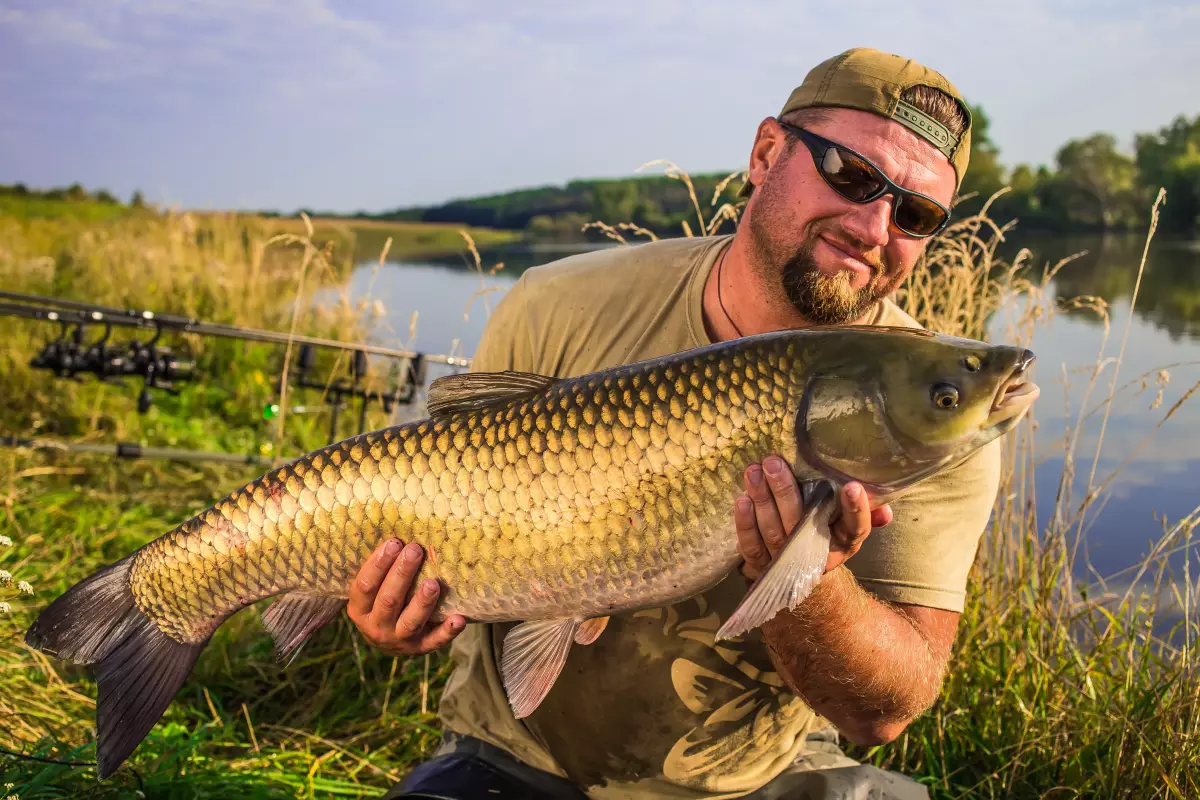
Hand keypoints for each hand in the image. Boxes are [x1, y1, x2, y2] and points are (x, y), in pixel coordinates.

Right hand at [347, 538, 466, 655]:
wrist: (389, 640)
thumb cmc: (381, 600)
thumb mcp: (371, 590)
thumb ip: (380, 569)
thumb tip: (397, 533)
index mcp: (359, 610)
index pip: (365, 586)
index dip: (378, 564)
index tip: (394, 542)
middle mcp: (376, 627)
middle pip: (388, 601)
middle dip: (402, 574)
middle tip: (415, 551)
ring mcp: (399, 640)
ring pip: (410, 621)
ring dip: (422, 602)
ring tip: (433, 583)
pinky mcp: (421, 648)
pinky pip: (435, 641)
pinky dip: (447, 631)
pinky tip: (459, 618)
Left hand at [734, 455, 892, 580]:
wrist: (798, 573)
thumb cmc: (824, 533)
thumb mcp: (846, 525)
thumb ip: (866, 514)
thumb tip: (887, 511)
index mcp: (843, 543)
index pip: (855, 528)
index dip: (856, 509)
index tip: (851, 485)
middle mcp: (815, 553)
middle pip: (801, 524)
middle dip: (785, 492)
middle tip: (773, 462)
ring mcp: (785, 561)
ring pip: (773, 532)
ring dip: (762, 500)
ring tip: (754, 472)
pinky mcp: (761, 564)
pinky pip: (751, 546)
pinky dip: (745, 524)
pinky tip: (741, 500)